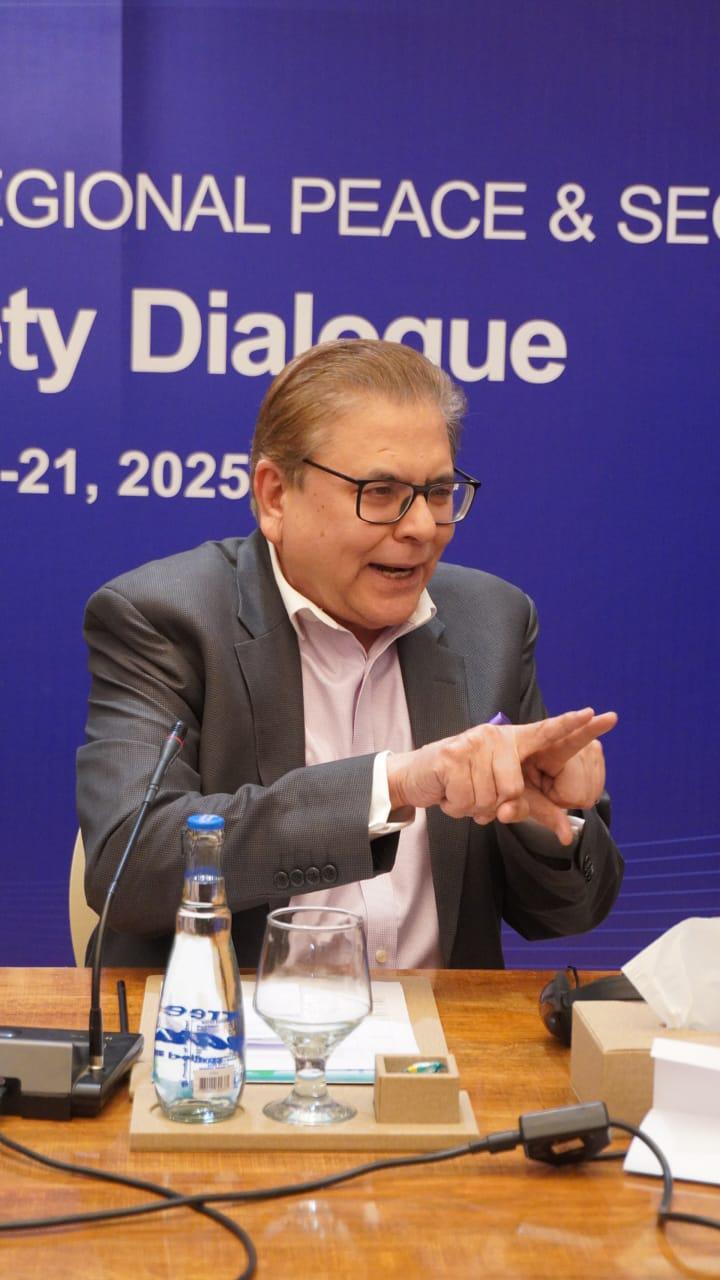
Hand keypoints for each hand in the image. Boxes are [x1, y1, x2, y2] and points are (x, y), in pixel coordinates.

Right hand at [387, 708, 616, 842]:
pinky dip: (455, 807)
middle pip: (513, 789)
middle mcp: (494, 736)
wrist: (417, 776)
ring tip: (461, 791)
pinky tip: (448, 792)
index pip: (545, 732)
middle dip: (493, 804)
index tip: (592, 712)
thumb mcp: (503, 795)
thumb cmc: (465, 782)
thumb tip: (567, 835)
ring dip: (472, 807)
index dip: (569, 724)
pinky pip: (465, 800)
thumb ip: (536, 809)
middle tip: (476, 794)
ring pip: (488, 799)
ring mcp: (472, 743)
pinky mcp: (450, 756)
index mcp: (513, 741)